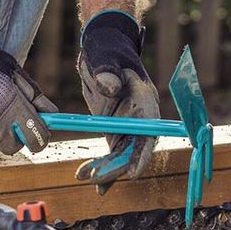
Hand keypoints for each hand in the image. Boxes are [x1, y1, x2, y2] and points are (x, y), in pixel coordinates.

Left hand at [73, 10, 159, 192]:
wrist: (102, 50)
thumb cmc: (108, 50)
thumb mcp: (106, 58)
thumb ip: (108, 73)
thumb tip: (108, 88)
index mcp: (144, 101)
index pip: (148, 133)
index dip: (142, 155)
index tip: (133, 173)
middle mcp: (139, 117)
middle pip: (133, 150)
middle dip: (115, 166)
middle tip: (94, 177)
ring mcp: (127, 125)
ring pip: (120, 155)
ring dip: (104, 169)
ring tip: (81, 176)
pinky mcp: (115, 130)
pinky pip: (110, 153)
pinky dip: (101, 166)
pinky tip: (89, 179)